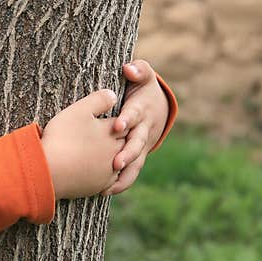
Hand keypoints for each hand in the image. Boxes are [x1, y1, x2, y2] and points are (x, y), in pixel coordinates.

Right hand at [41, 89, 126, 199]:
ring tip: (108, 155)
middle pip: (124, 144)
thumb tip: (113, 95)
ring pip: (119, 164)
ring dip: (115, 159)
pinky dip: (106, 176)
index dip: (121, 120)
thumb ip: (99, 100)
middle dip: (121, 139)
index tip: (116, 119)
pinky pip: (109, 182)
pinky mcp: (99, 187)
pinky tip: (99, 174)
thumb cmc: (63, 137)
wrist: (50, 170)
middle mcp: (115, 152)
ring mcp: (108, 172)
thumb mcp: (79, 111)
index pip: (125, 124)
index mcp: (112, 132)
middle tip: (115, 136)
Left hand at [105, 59, 167, 194]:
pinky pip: (131, 172)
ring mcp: (141, 146)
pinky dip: (120, 183)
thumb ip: (138, 70)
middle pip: (137, 143)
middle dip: (128, 153)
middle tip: (115, 162)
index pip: (134, 115)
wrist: (157, 106)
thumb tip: (129, 68)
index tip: (118, 125)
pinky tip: (104, 192)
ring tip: (109, 187)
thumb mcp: (142, 75)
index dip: (127, 120)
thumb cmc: (142, 88)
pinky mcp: (136, 157)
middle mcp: (143, 130)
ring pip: (136, 163)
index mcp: (142, 110)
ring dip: (124, 175)